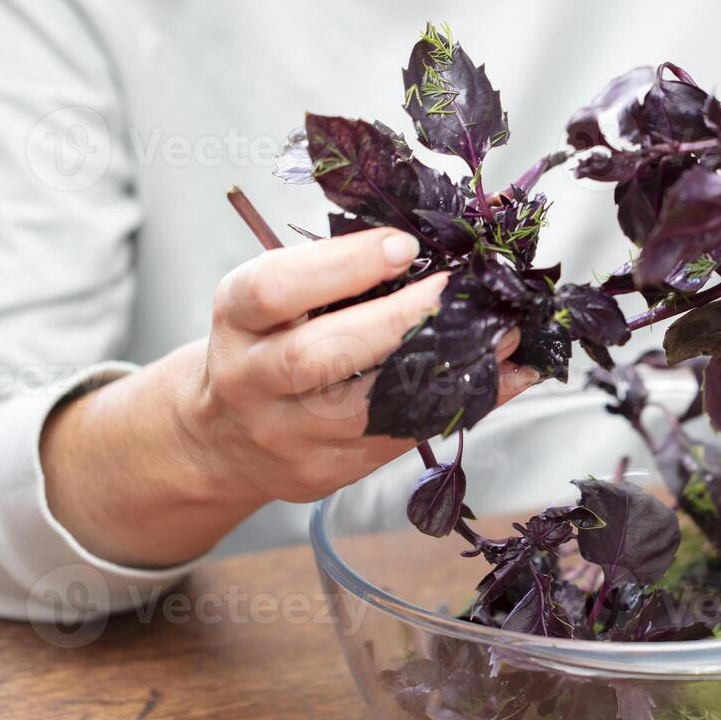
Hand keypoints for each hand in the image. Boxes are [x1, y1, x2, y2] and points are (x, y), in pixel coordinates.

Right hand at [42, 226, 535, 566]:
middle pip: (320, 357)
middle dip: (402, 321)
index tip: (404, 246)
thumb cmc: (266, 344)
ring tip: (500, 336)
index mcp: (237, 320)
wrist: (220, 437)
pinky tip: (500, 379)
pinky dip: (457, 407)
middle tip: (464, 293)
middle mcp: (252, 380)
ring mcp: (287, 434)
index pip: (275, 290)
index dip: (342, 266)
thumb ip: (332, 272)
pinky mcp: (324, 473)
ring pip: (367, 410)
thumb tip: (428, 249)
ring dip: (444, 370)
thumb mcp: (275, 297)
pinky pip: (398, 440)